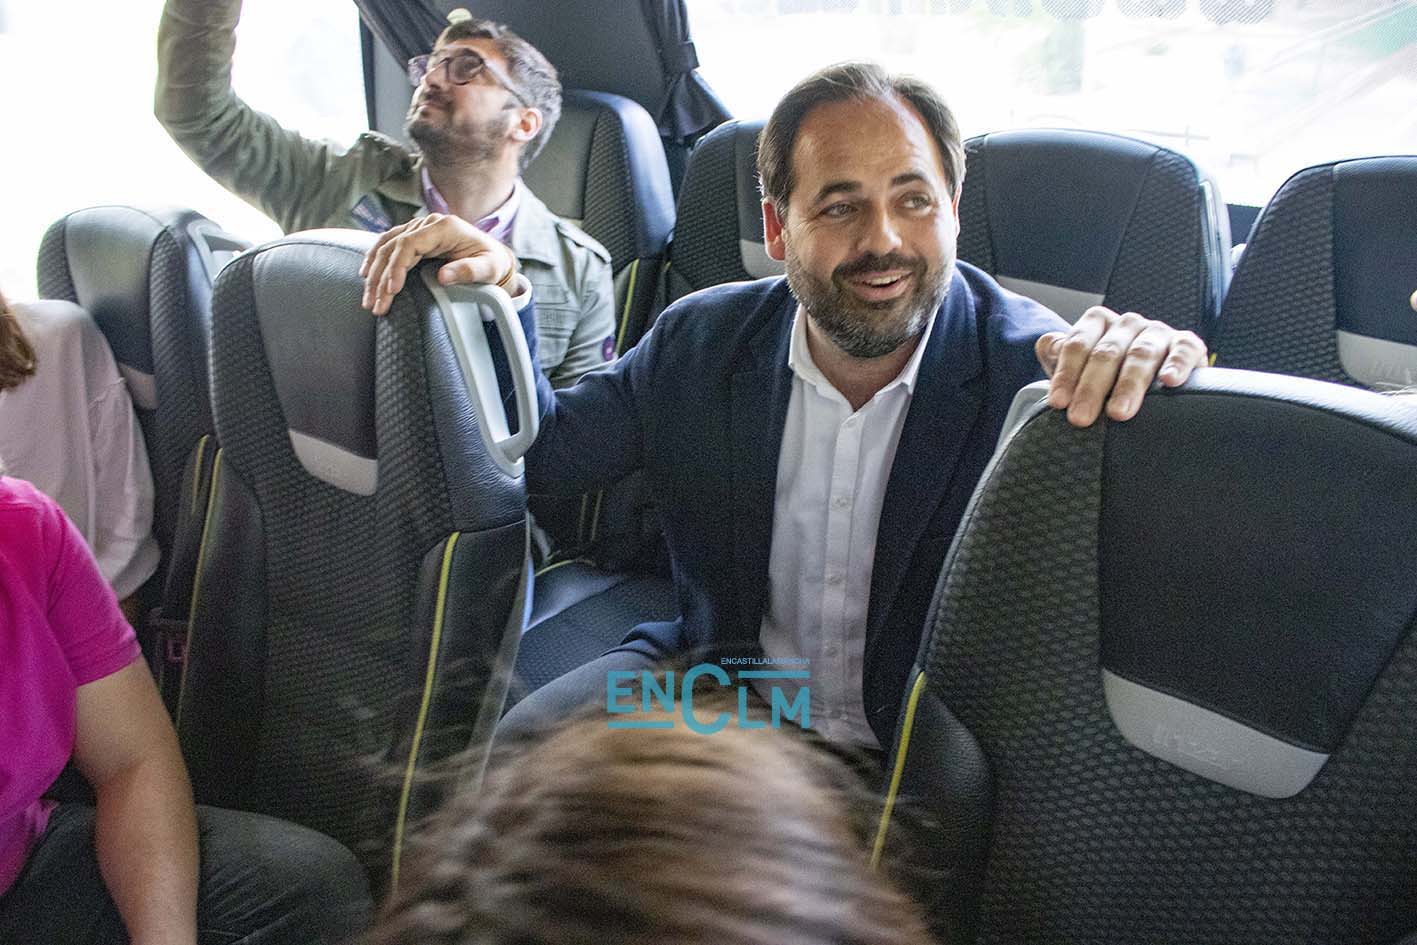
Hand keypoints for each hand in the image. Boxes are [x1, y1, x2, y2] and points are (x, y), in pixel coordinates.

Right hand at [359, 213, 516, 315]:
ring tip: (369, 298)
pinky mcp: (414, 237)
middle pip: (393, 247)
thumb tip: (444, 276)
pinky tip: (367, 277)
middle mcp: (428, 224)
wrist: (494, 256)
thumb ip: (468, 271)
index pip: (410, 244)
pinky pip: (388, 245)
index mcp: (445, 227)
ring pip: (386, 246)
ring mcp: (419, 229)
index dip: (397, 267)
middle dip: (381, 277)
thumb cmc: (492, 262)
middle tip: (376, 304)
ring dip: (373, 272)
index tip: (392, 290)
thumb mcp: (488, 268)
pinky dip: (375, 261)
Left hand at [1037, 306, 1206, 426]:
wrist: (1149, 380)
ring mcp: (1158, 332)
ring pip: (1141, 354)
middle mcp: (1127, 323)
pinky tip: (1170, 381)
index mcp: (1097, 322)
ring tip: (1119, 413)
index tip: (1058, 403)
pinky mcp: (1188, 344)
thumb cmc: (1106, 375)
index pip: (1076, 344)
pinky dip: (1177, 364)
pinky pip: (1183, 350)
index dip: (1066, 374)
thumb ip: (1058, 355)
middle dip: (1091, 388)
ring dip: (1129, 384)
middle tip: (1081, 418)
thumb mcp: (1078, 367)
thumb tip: (1049, 346)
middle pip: (1106, 352)